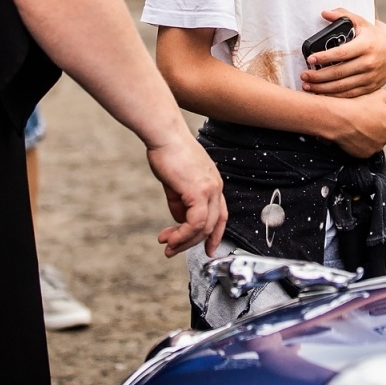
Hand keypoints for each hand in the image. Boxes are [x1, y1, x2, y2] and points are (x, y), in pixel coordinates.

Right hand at [146, 134, 226, 257]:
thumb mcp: (175, 182)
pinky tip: (170, 238)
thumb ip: (179, 202)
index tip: (207, 248)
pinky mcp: (199, 191)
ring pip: (204, 227)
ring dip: (184, 241)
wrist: (164, 135)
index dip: (215, 234)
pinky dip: (182, 234)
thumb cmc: (167, 152)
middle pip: (213, 225)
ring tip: (168, 247)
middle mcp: (216, 187)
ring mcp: (210, 189)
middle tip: (173, 250)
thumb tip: (180, 220)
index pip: (221, 214)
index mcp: (213, 183)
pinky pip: (195, 222)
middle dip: (192, 242)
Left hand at [302, 10, 385, 96]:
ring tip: (307, 86)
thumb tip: (324, 13)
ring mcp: (370, 77)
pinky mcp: (370, 88)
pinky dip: (334, 96)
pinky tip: (321, 94)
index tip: (310, 59)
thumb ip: (343, 15)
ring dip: (323, 88)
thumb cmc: (374, 36)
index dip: (324, 57)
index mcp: (365, 46)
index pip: (341, 53)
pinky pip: (350, 94)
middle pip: (339, 72)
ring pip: (343, 86)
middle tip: (303, 75)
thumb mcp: (362, 22)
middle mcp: (368, 63)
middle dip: (318, 76)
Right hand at [325, 90, 385, 158]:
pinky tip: (353, 134)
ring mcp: (378, 147)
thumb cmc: (359, 104)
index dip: (380, 112)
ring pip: (375, 140)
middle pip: (384, 130)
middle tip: (363, 117)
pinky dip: (361, 143)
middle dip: (377, 126)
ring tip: (357, 125)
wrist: (340, 119)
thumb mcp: (379, 93)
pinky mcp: (366, 154)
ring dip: (369, 135)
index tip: (370, 110)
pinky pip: (365, 148)